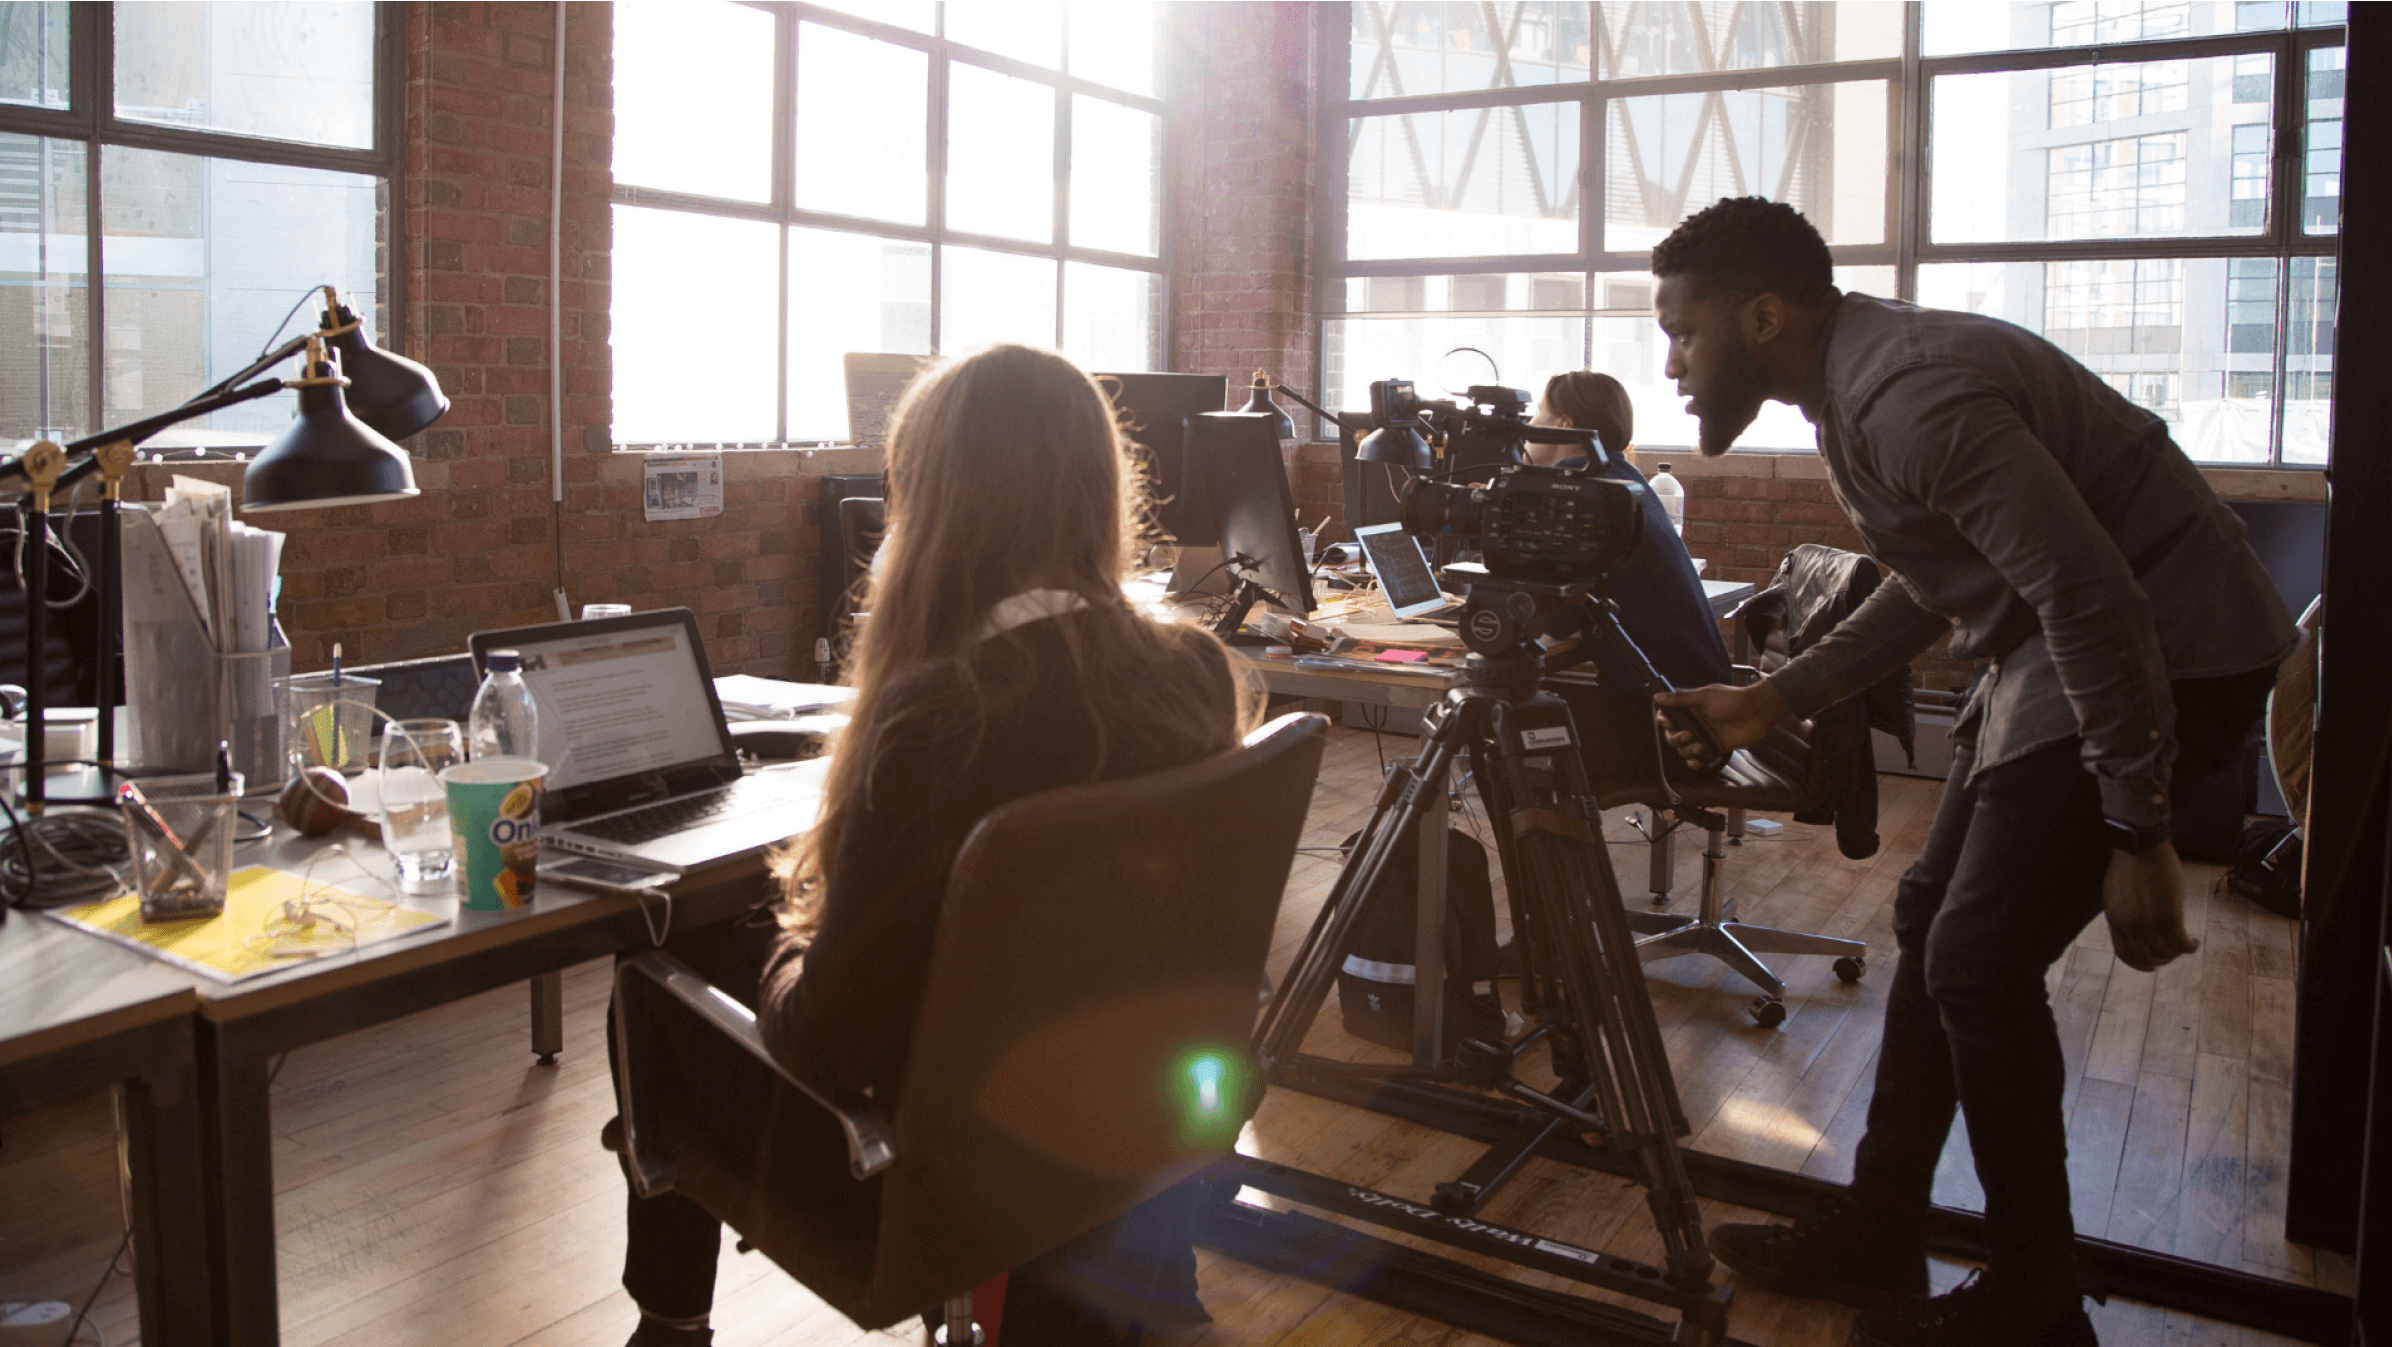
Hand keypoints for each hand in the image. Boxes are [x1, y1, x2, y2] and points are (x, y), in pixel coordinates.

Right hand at [1652, 682, 1787, 769]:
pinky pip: (1696, 758)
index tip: (1667, 722)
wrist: (1756, 713)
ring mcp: (1702, 736)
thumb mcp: (1704, 696)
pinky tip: (1696, 762)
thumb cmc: (1732, 700)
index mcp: (1689, 708)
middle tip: (1687, 735)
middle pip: (1672, 735)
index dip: (1664, 720)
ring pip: (1683, 748)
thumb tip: (1658, 696)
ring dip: (1686, 750)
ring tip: (1699, 747)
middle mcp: (1693, 723)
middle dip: (1675, 738)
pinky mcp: (1712, 748)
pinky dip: (1693, 762)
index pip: (1668, 715)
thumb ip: (1681, 699)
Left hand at [2102, 841, 2197, 971]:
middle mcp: (2130, 925)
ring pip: (2166, 952)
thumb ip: (2125, 913)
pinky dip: (2189, 947)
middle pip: (2147, 957)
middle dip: (2162, 960)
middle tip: (2174, 953)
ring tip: (2187, 943)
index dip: (2139, 964)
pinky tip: (2195, 941)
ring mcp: (2148, 921)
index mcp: (2115, 919)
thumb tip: (2139, 927)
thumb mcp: (2118, 893)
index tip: (2152, 966)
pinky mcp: (2169, 915)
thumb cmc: (2131, 864)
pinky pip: (2181, 943)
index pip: (2124, 954)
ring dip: (2178, 952)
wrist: (2141, 846)